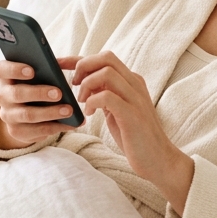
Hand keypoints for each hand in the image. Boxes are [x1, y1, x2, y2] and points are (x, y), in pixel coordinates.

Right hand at [0, 59, 79, 149]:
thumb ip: (44, 68)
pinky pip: (37, 130)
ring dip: (50, 112)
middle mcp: (2, 96)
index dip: (14, 69)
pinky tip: (69, 123)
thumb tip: (59, 64)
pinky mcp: (16, 131)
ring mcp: (7, 115)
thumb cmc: (35, 87)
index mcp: (5, 77)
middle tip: (59, 93)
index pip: (1, 70)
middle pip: (16, 93)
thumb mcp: (36, 77)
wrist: (24, 117)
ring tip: (69, 110)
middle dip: (39, 93)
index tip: (32, 71)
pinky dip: (56, 127)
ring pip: (28, 114)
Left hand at [72, 51, 194, 213]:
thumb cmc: (134, 136)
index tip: (59, 64)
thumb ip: (105, 95)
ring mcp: (135, 98)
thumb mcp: (117, 110)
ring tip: (82, 102)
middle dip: (82, 67)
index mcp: (131, 81)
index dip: (77, 58)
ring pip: (106, 73)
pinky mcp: (132, 114)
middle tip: (73, 85)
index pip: (103, 59)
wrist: (158, 159)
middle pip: (106, 58)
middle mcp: (135, 84)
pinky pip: (107, 96)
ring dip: (87, 85)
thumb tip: (84, 86)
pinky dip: (92, 102)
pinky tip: (89, 114)